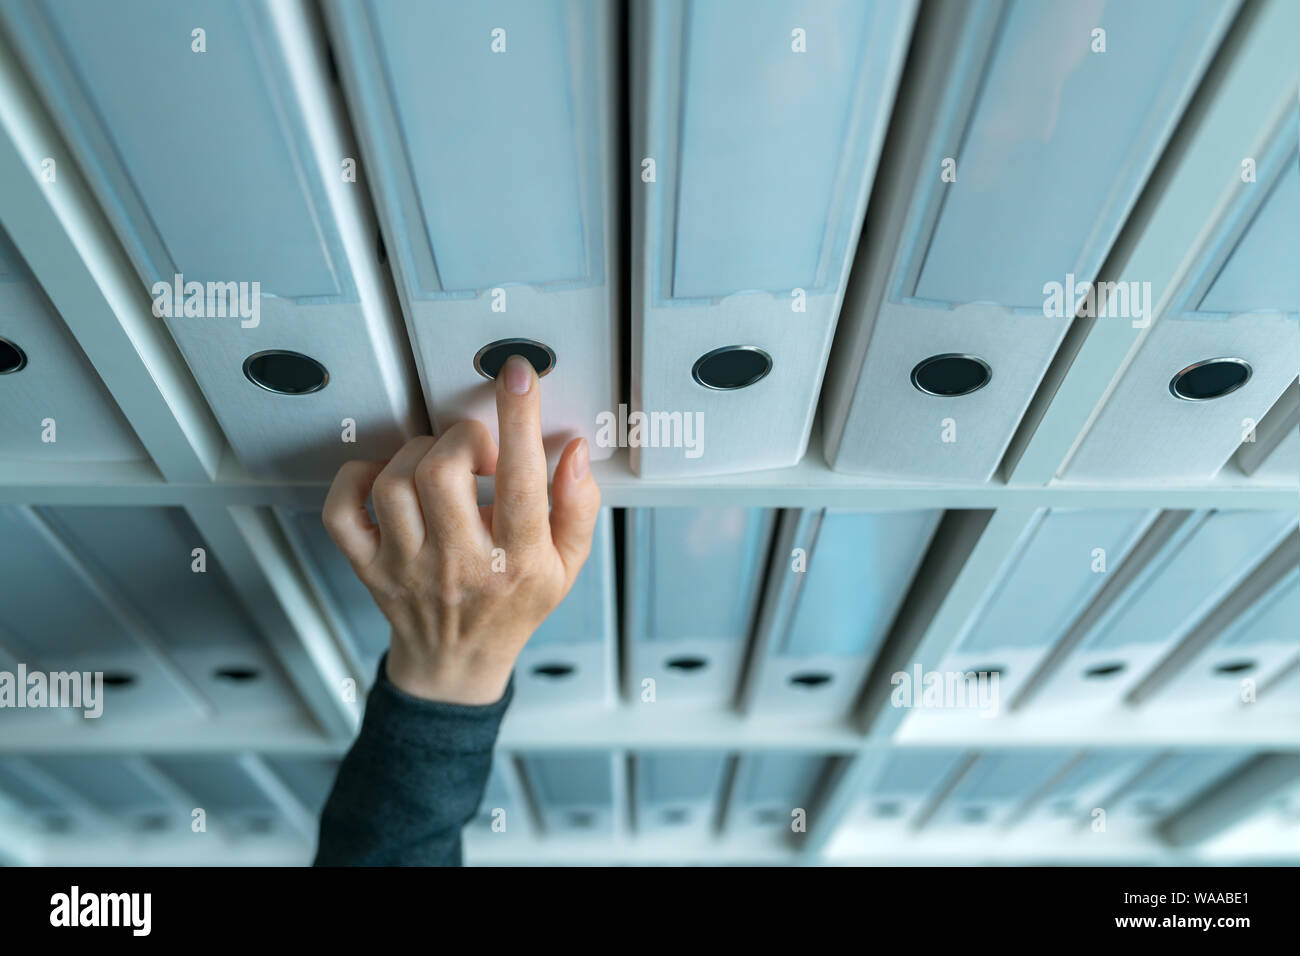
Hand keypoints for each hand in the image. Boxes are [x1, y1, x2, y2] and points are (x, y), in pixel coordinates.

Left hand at [322, 355, 600, 704]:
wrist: (457, 664)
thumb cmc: (513, 607)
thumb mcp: (567, 565)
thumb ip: (577, 507)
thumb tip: (572, 450)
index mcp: (516, 561)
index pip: (521, 479)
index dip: (520, 417)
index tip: (519, 376)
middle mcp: (459, 564)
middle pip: (442, 472)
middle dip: (462, 439)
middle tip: (476, 450)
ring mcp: (407, 567)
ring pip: (395, 483)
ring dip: (418, 454)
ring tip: (440, 466)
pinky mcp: (369, 568)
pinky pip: (343, 510)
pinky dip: (357, 478)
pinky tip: (386, 479)